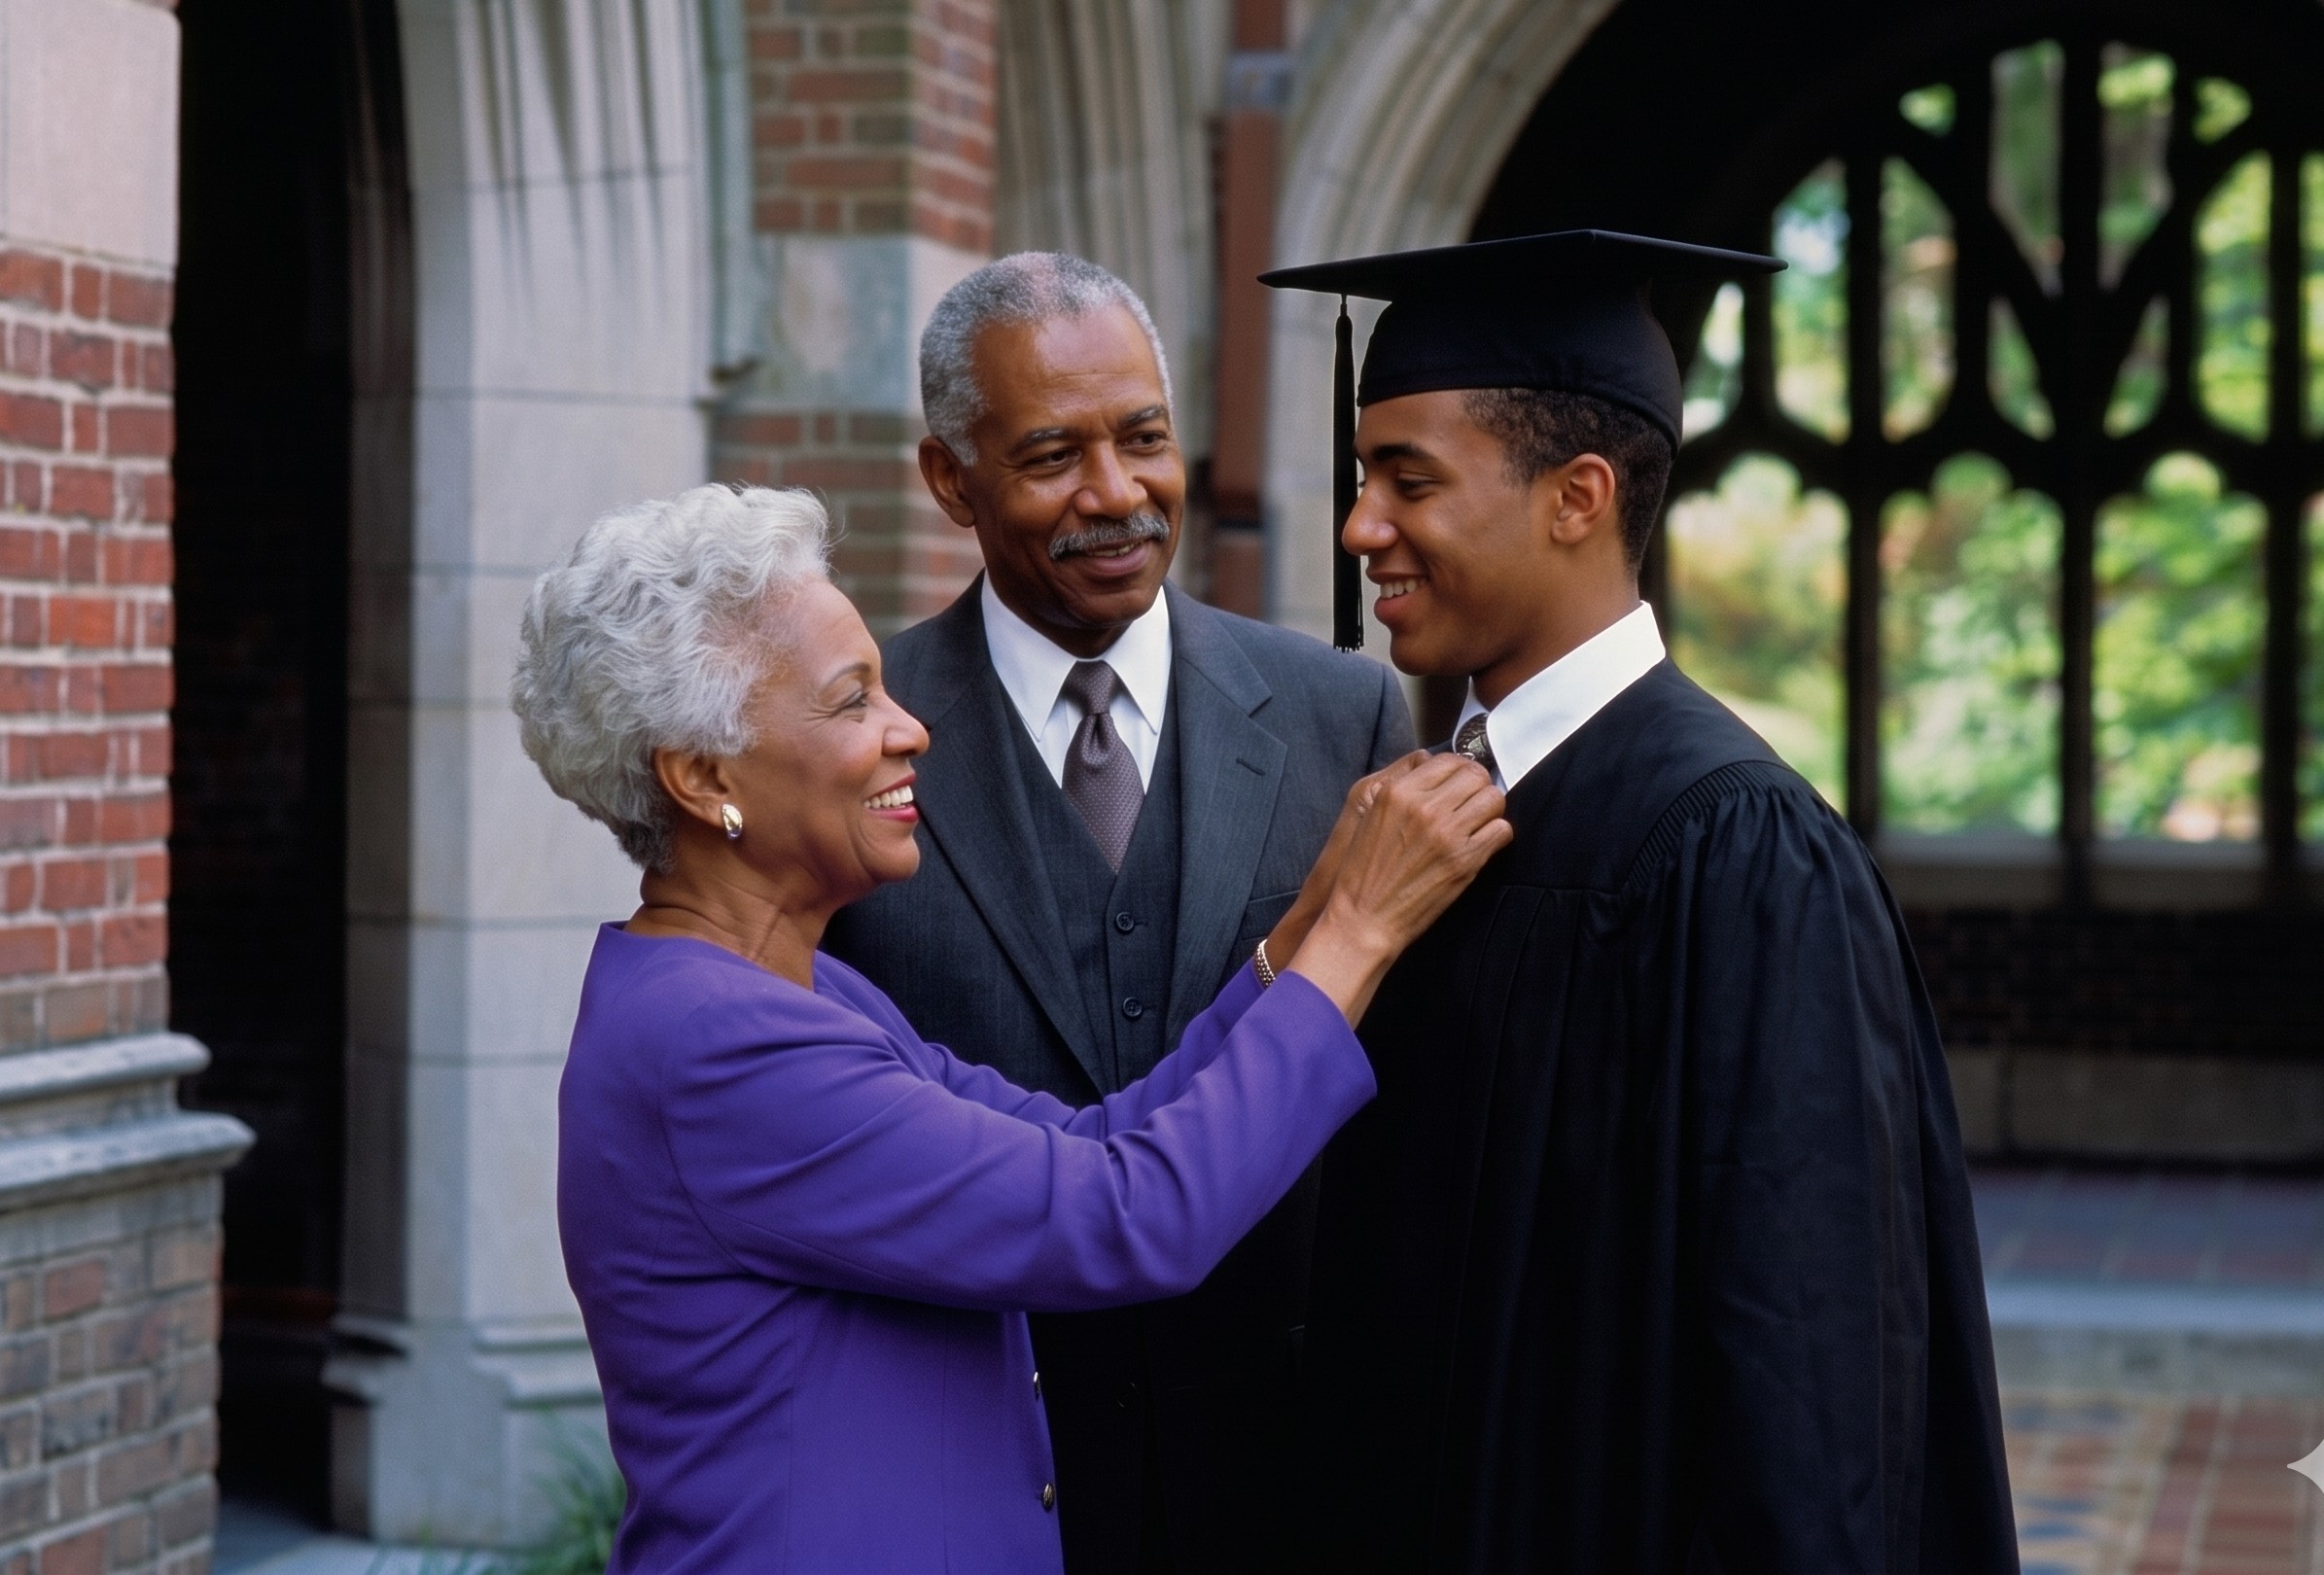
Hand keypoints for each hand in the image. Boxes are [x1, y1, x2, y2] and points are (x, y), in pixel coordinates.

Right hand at [1283, 753, 1510, 1022]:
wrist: (1363, 920)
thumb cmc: (1363, 871)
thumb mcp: (1369, 814)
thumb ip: (1401, 785)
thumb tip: (1432, 763)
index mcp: (1398, 792)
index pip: (1448, 760)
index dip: (1459, 770)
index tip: (1460, 783)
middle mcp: (1424, 807)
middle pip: (1475, 775)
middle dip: (1478, 786)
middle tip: (1472, 803)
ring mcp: (1447, 833)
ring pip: (1493, 798)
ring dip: (1490, 809)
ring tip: (1478, 823)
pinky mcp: (1465, 860)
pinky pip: (1501, 830)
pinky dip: (1496, 835)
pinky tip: (1482, 843)